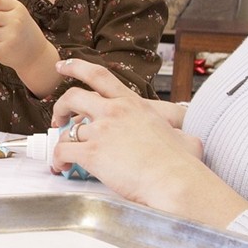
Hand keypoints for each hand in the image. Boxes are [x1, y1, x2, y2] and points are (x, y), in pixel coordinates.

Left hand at [50, 59, 247, 226]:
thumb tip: (190, 140)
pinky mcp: (92, 153)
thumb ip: (178, 133)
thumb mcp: (184, 137)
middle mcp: (114, 112)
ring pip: (66, 130)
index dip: (76, 67)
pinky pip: (62, 152)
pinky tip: (62, 168)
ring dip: (60, 141)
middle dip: (60, 107)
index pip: (99, 76)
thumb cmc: (182, 164)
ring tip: (63, 155)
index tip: (62, 66)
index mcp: (133, 104)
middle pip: (72, 97)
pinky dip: (57, 160)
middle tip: (59, 118)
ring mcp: (101, 131)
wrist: (175, 181)